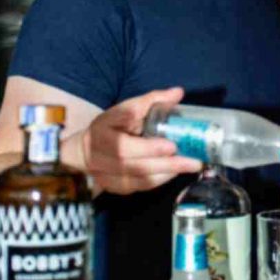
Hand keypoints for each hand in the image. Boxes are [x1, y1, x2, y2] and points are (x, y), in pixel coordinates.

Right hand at [78, 86, 202, 194]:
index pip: (122, 138)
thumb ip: (151, 101)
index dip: (146, 143)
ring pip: (138, 177)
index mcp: (103, 129)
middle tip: (192, 160)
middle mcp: (100, 153)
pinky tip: (175, 172)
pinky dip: (160, 180)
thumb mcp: (126, 109)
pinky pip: (139, 186)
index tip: (171, 144)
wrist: (86, 151)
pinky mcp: (114, 187)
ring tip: (190, 165)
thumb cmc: (112, 127)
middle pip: (133, 161)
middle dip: (165, 162)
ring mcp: (105, 173)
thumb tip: (178, 93)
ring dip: (166, 172)